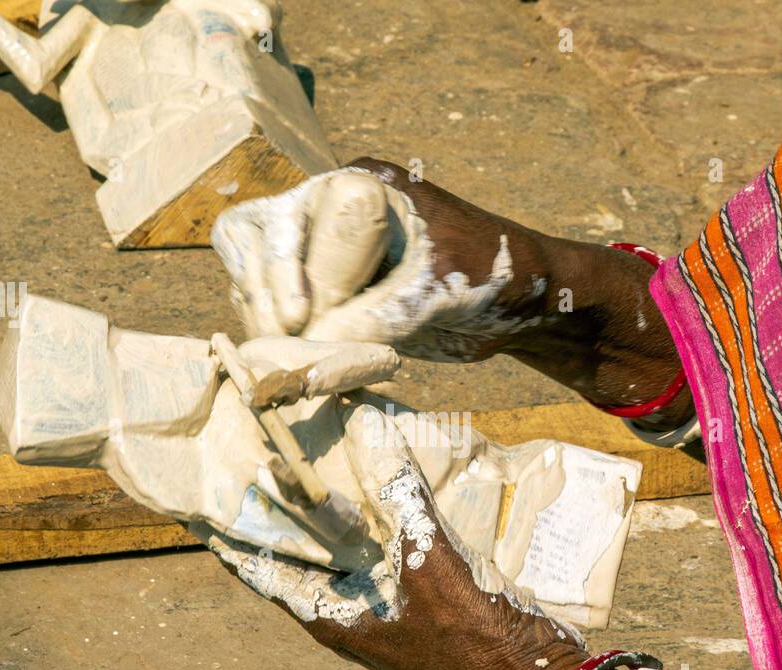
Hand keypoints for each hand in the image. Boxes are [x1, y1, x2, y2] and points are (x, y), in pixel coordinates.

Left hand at [204, 403, 589, 669]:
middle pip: (310, 556)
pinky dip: (389, 517)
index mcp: (339, 620)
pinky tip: (396, 483)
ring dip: (342, 512)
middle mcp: (358, 614)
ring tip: (323, 461)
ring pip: (354, 550)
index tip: (208, 510)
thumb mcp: (432, 567)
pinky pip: (397, 549)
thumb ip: (404, 504)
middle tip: (268, 462)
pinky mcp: (430, 598)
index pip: (271, 574)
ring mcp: (394, 607)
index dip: (240, 541)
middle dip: (291, 514)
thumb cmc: (473, 642)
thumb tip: (374, 434)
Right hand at [213, 159, 692, 413]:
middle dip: (264, 300)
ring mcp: (325, 253)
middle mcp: (330, 212)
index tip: (298, 322)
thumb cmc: (496, 274)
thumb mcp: (438, 292)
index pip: (282, 221)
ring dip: (269, 328)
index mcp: (357, 186)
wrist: (529, 304)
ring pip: (258, 284)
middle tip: (287, 351)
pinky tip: (307, 370)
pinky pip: (284, 318)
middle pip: (253, 247)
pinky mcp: (332, 296)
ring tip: (296, 366)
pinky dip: (287, 345)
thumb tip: (310, 349)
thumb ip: (377, 316)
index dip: (279, 272)